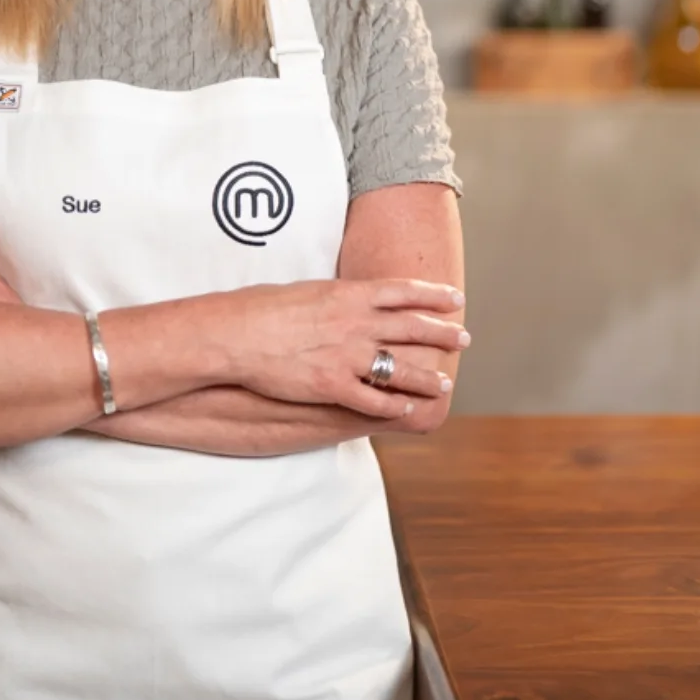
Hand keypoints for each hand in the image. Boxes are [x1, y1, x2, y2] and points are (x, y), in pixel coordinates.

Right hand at [220, 278, 467, 418]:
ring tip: (444, 382)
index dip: (434, 296)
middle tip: (464, 338)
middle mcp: (356, 323)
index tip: (455, 298)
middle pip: (413, 328)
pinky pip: (374, 400)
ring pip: (402, 369)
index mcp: (349, 294)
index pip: (404, 292)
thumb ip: (335, 298)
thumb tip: (347, 299)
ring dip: (427, 377)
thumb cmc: (262, 308)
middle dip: (443, 333)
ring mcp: (347, 356)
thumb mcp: (306, 291)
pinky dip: (394, 406)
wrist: (235, 334)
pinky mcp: (333, 386)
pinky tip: (405, 409)